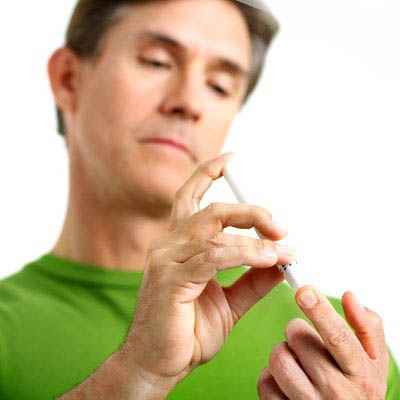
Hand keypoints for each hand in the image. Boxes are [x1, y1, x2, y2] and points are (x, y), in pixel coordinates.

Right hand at [121, 153, 294, 391]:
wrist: (158, 365)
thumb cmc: (188, 332)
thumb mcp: (230, 303)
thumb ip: (253, 280)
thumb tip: (281, 261)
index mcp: (179, 245)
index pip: (190, 198)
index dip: (207, 174)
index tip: (230, 161)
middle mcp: (169, 245)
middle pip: (210, 210)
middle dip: (249, 211)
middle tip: (279, 226)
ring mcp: (166, 260)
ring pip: (214, 229)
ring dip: (253, 235)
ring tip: (281, 247)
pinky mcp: (169, 279)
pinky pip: (213, 256)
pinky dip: (244, 254)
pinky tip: (267, 260)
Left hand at [257, 286, 388, 398]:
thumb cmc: (358, 390)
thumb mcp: (374, 362)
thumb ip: (367, 327)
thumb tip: (349, 297)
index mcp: (360, 374)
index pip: (338, 337)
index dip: (319, 310)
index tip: (304, 290)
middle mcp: (337, 392)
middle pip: (299, 339)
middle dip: (297, 331)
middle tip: (305, 340)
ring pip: (278, 358)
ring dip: (283, 353)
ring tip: (297, 362)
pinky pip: (265, 382)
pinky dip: (271, 377)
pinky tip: (287, 383)